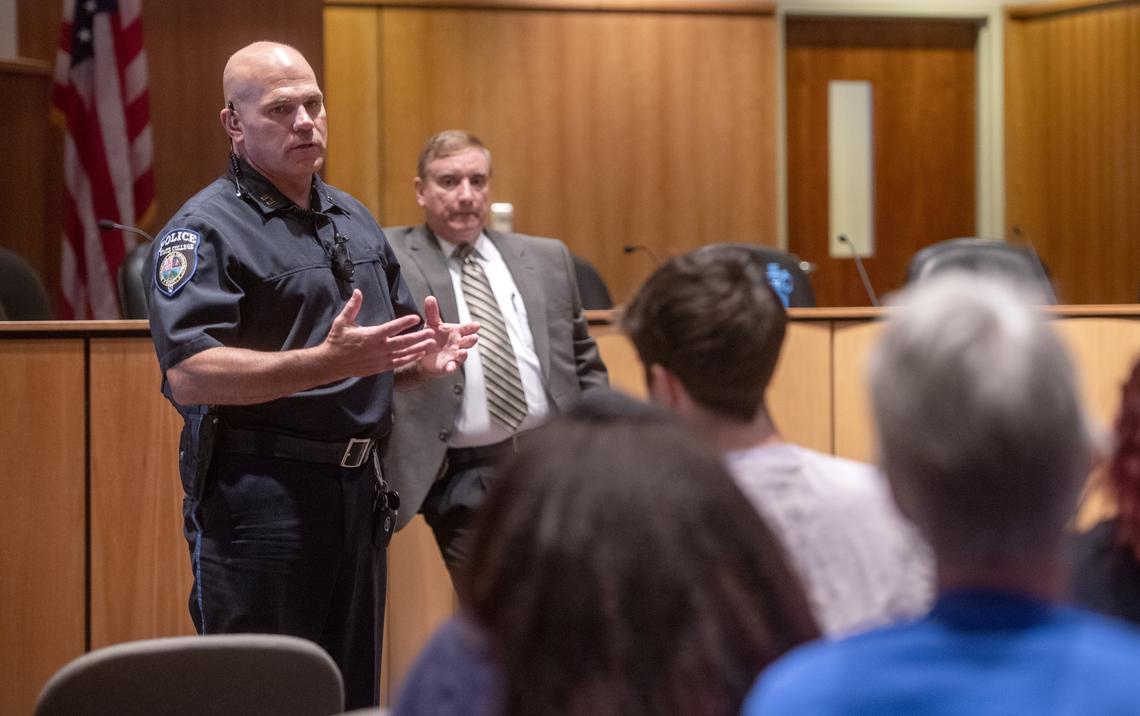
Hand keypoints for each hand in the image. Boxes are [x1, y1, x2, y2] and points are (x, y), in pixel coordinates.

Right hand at [323, 289, 437, 375]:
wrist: (331, 363)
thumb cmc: (337, 340)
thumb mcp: (342, 322)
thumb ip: (352, 307)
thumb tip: (358, 291)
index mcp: (371, 336)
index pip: (391, 328)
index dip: (404, 322)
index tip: (416, 317)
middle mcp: (378, 349)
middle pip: (403, 343)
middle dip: (418, 337)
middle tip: (431, 333)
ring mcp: (380, 359)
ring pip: (403, 354)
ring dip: (418, 349)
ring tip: (431, 344)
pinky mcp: (380, 367)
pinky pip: (398, 363)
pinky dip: (409, 358)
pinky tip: (419, 354)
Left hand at [418, 295, 479, 375]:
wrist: (424, 355)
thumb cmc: (432, 338)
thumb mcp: (432, 324)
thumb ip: (432, 312)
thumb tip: (429, 298)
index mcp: (456, 332)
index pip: (467, 329)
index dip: (472, 327)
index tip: (477, 325)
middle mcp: (458, 344)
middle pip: (468, 342)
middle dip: (471, 340)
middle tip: (473, 337)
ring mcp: (454, 356)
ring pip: (462, 355)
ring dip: (464, 354)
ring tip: (463, 352)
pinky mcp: (447, 366)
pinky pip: (451, 367)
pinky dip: (451, 368)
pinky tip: (450, 368)